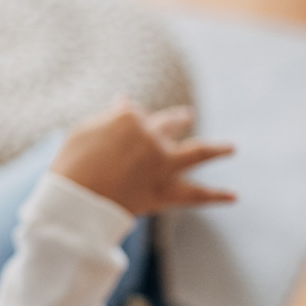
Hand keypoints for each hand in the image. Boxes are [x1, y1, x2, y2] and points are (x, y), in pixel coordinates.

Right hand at [51, 96, 235, 214]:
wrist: (74, 203)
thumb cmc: (70, 164)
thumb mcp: (83, 131)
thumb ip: (108, 117)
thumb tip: (123, 102)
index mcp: (130, 117)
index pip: (135, 113)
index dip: (126, 121)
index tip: (117, 128)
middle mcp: (152, 137)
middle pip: (170, 124)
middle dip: (179, 119)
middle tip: (186, 116)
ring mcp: (162, 164)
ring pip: (198, 152)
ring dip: (218, 149)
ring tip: (232, 149)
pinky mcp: (166, 192)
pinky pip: (196, 194)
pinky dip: (216, 195)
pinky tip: (234, 195)